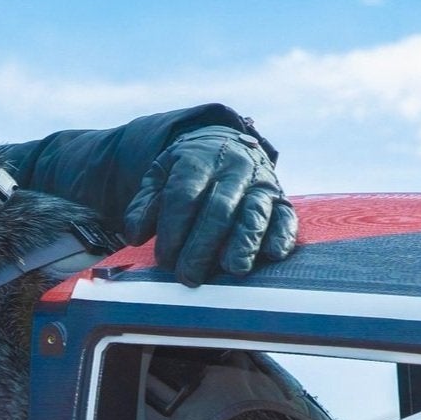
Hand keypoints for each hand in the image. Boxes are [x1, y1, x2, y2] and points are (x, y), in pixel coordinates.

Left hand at [122, 126, 296, 286]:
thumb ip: (145, 204)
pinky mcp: (280, 198)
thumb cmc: (187, 170)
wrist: (224, 143)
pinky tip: (272, 254)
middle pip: (218, 209)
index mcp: (198, 160)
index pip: (184, 196)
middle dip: (202, 246)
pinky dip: (281, 236)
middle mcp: (233, 169)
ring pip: (253, 212)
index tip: (165, 259)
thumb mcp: (160, 175)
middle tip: (189, 276)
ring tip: (234, 268)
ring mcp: (260, 183)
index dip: (173, 230)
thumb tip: (136, 234)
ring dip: (244, 242)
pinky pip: (285, 217)